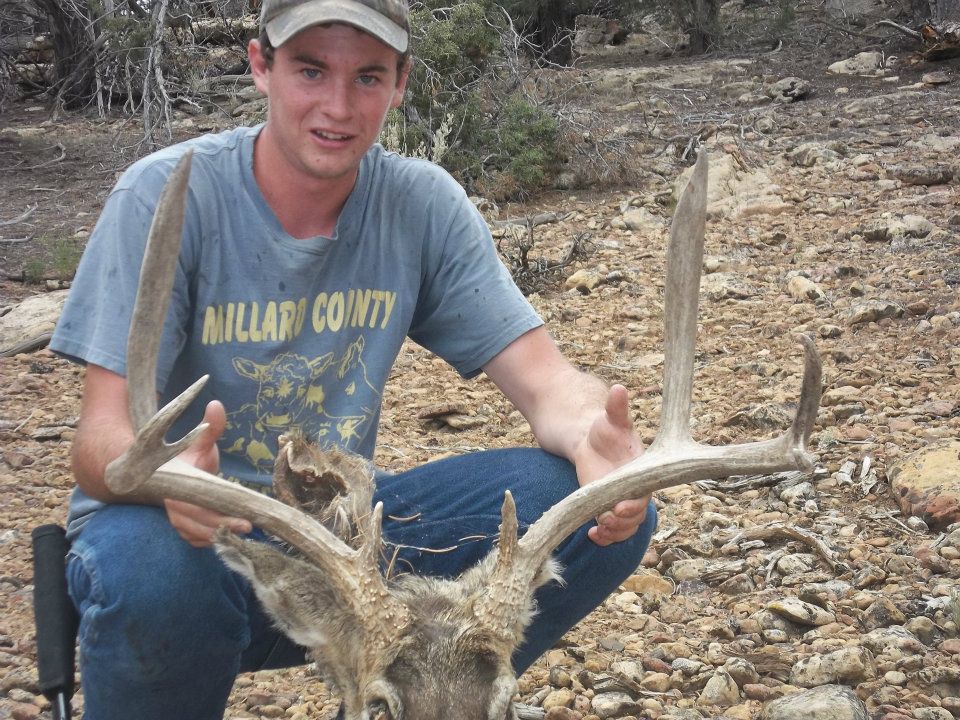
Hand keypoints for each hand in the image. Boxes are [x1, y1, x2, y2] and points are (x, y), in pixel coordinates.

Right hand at [164, 400, 251, 546]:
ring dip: (221, 536)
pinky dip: (213, 541)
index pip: (196, 505)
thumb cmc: (192, 458)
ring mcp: (177, 520)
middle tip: (250, 526)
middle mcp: (173, 505)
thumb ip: (210, 427)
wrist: (175, 473)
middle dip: (225, 527)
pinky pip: (197, 540)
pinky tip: (231, 538)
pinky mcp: (183, 529)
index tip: (243, 520)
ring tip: (245, 533)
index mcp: (176, 485)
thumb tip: (216, 404)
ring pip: (198, 535)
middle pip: (199, 524)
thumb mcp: (201, 442)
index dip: (217, 516)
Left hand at [574, 384, 649, 546]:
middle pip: (637, 518)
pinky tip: (591, 534)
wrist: (595, 442)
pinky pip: (613, 531)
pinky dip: (604, 538)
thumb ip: (617, 408)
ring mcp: (622, 502)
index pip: (645, 495)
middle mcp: (636, 490)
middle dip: (623, 524)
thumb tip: (618, 388)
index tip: (620, 508)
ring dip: (614, 534)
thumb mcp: (611, 418)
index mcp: (643, 472)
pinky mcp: (609, 509)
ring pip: (625, 528)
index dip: (634, 505)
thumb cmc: (606, 430)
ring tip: (598, 530)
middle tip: (606, 521)